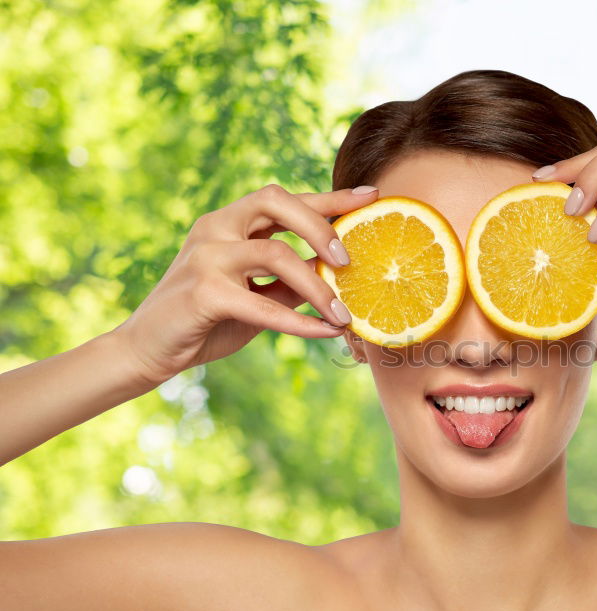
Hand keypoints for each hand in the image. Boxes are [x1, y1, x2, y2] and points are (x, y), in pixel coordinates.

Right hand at [112, 184, 378, 385]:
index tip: (371, 195)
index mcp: (229, 223)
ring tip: (345, 314)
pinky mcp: (202, 293)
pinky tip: (326, 333)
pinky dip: (300, 322)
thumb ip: (292, 280)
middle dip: (321, 226)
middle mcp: (215, 228)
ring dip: (318, 287)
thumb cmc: (208, 320)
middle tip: (349, 260)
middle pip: (276, 201)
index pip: (284, 199)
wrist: (147, 351)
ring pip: (276, 254)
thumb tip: (340, 275)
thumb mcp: (258, 295)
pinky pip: (264, 305)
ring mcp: (206, 257)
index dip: (328, 196)